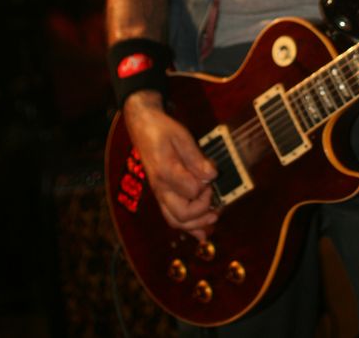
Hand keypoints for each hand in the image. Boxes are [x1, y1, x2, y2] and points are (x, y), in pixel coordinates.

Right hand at [123, 91, 218, 240]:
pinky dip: (188, 228)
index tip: (211, 172)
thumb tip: (212, 175)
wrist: (142, 126)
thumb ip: (196, 157)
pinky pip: (172, 217)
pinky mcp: (162, 194)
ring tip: (214, 218)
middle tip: (216, 199)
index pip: (191, 191)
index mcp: (165, 171)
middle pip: (182, 215)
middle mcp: (160, 188)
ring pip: (176, 221)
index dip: (206, 186)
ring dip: (197, 225)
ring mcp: (160, 193)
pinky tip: (202, 233)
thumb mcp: (181, 136)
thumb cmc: (162, 129)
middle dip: (203, 212)